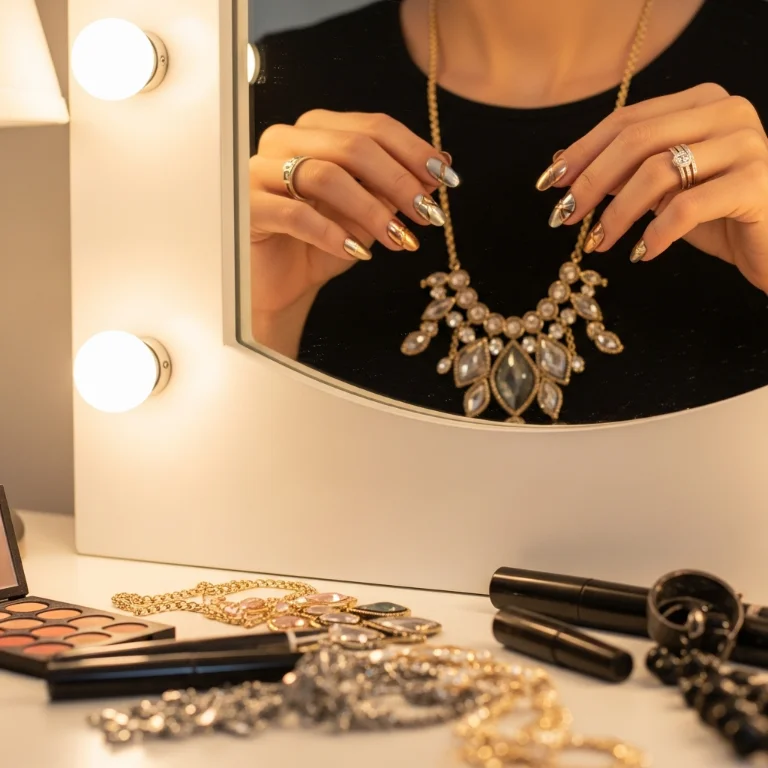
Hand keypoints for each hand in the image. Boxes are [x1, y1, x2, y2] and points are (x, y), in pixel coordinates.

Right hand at [249, 110, 458, 354]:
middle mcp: (286, 139)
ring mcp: (260, 169)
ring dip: (372, 210)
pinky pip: (297, 214)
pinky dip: (333, 234)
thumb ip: (392, 190)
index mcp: (316, 130)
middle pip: (353, 146)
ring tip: (400, 240)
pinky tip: (359, 252)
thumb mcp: (367, 215)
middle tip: (428, 214)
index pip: (372, 126)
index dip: (414, 151)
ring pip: (327, 176)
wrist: (282, 285)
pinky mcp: (247, 206)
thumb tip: (438, 169)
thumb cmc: (321, 245)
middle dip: (398, 180)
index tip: (446, 179)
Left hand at [536, 83, 767, 291]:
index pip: (627, 120)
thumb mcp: (664, 188)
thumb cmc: (718, 214)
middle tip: (564, 216)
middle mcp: (727, 112)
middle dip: (590, 181)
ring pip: (658, 172)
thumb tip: (562, 164)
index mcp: (701, 102)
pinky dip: (655, 233)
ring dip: (616, 213)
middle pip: (637, 140)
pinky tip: (641, 253)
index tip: (548, 183)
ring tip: (598, 243)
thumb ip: (624, 171)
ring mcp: (746, 144)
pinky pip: (687, 208)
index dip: (582, 151)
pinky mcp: (757, 183)